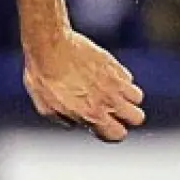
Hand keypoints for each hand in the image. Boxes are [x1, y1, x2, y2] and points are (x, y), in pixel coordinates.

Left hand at [23, 29, 145, 141]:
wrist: (48, 44)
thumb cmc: (42, 74)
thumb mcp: (45, 105)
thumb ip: (63, 119)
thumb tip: (75, 122)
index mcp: (91, 114)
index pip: (118, 135)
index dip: (110, 132)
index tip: (100, 124)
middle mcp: (108, 101)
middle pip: (137, 118)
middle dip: (125, 116)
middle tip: (109, 108)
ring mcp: (114, 82)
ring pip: (137, 98)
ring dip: (126, 97)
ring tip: (107, 91)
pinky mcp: (115, 65)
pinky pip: (128, 78)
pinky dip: (120, 79)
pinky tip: (102, 75)